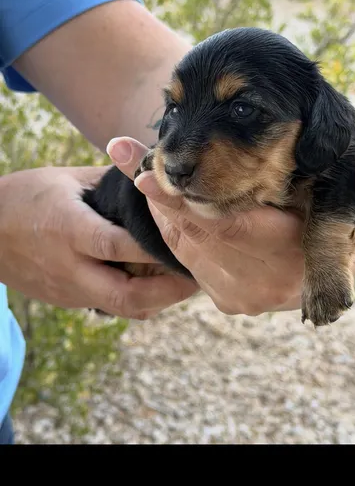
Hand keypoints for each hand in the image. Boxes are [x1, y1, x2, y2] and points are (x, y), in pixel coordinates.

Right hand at [0, 166, 195, 319]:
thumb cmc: (24, 197)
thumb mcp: (63, 179)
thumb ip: (106, 182)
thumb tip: (148, 177)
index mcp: (68, 229)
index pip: (117, 245)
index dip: (154, 247)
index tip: (188, 240)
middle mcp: (69, 265)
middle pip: (125, 293)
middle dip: (167, 291)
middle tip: (198, 276)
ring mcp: (68, 288)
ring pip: (122, 308)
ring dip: (158, 301)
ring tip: (185, 284)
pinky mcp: (68, 300)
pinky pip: (111, 306)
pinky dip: (138, 301)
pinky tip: (158, 287)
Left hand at [107, 138, 354, 315]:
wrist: (328, 270)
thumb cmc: (340, 226)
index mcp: (293, 256)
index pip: (228, 227)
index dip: (183, 201)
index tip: (145, 174)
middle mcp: (263, 283)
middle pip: (194, 234)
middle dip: (157, 191)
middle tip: (123, 150)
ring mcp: (242, 296)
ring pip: (183, 244)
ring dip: (157, 204)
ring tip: (131, 160)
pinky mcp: (227, 300)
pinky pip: (185, 256)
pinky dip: (169, 223)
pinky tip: (158, 193)